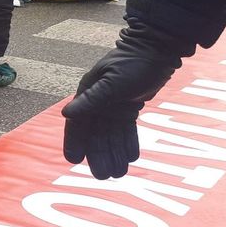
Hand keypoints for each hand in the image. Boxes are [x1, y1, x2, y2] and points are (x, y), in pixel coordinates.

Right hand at [61, 19, 191, 178]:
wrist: (158, 50)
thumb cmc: (134, 63)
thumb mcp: (112, 83)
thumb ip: (91, 100)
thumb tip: (67, 115)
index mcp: (88, 93)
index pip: (78, 123)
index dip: (75, 142)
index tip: (74, 161)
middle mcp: (97, 102)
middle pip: (95, 133)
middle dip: (99, 155)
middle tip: (103, 177)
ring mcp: (113, 105)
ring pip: (111, 134)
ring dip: (114, 153)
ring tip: (119, 173)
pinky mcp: (128, 106)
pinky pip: (126, 129)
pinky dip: (128, 142)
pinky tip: (131, 157)